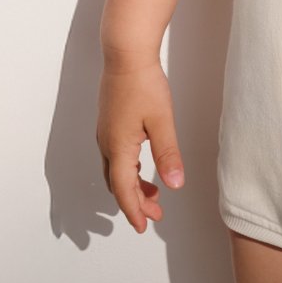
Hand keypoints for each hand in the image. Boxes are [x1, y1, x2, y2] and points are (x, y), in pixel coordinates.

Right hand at [96, 59, 184, 232]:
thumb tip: (174, 185)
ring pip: (116, 171)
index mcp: (118, 147)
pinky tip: (142, 167)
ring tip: (154, 195)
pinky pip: (116, 157)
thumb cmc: (143, 84)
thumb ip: (167, 154)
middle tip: (155, 216)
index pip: (123, 190)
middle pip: (118, 184)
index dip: (133, 211)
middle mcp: (106, 144)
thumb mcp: (161, 121)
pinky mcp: (109, 123)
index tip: (143, 228)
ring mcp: (106, 133)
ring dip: (133, 186)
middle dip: (135, 203)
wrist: (125, 54)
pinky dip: (128, 170)